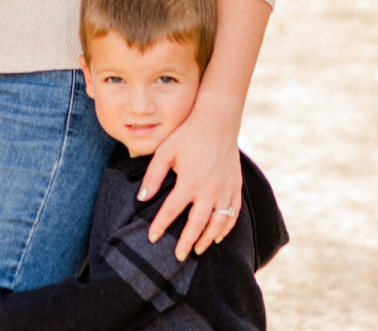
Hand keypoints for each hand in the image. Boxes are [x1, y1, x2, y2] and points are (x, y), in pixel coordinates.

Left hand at [141, 99, 242, 259]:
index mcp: (189, 181)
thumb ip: (153, 176)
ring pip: (218, 223)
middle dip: (186, 243)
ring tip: (197, 250)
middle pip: (197, 225)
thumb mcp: (165, 152)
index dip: (160, 226)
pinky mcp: (236, 187)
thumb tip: (141, 198)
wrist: (217, 121)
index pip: (171, 211)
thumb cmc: (187, 135)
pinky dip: (226, 228)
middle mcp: (209, 190)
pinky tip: (217, 236)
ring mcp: (225, 190)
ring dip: (207, 239)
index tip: (152, 238)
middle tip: (178, 256)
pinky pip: (233, 214)